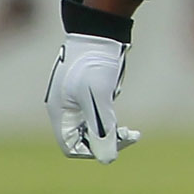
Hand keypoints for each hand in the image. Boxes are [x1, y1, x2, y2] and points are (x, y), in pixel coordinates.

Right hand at [47, 0, 140, 162]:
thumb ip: (101, 128)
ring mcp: (78, 102)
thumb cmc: (94, 63)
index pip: (71, 147)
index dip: (93, 150)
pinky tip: (123, 114)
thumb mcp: (99, 97)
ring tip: (132, 131)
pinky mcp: (91, 94)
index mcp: (61, 112)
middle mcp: (66, 110)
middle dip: (107, 141)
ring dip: (112, 132)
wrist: (100, 34)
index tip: (115, 142)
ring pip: (95, 129)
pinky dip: (113, 119)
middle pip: (84, 140)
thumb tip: (107, 159)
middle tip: (131, 135)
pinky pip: (101, 116)